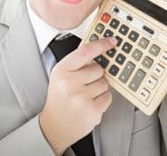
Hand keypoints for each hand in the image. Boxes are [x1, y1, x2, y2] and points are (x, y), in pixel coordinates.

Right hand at [39, 36, 116, 154]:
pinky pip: (108, 97)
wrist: (54, 126)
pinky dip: (102, 101)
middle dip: (95, 77)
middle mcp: (69, 82)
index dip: (101, 45)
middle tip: (83, 86)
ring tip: (84, 97)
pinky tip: (89, 104)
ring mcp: (81, 96)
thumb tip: (98, 50)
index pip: (85, 51)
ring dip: (99, 90)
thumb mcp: (61, 76)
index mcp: (62, 70)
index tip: (111, 41)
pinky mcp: (91, 109)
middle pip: (99, 69)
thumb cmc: (60, 99)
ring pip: (104, 83)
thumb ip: (77, 63)